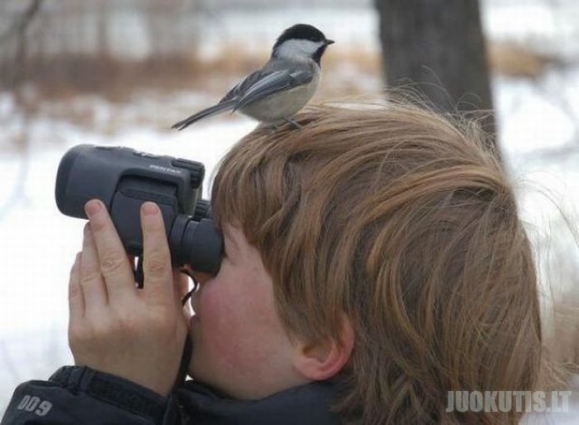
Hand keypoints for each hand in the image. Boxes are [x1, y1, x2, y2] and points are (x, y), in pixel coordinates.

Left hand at [68, 200, 188, 396]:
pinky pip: (75, 289)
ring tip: (89, 225)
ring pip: (90, 270)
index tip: (148, 208)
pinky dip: (77, 268)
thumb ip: (173, 294)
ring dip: (89, 243)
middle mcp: (126, 313)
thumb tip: (171, 262)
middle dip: (104, 226)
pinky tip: (82, 255)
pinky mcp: (77, 328)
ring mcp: (98, 320)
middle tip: (96, 205)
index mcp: (157, 313)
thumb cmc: (157, 362)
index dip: (152, 231)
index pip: (155, 262)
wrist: (125, 397)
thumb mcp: (178, 329)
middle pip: (114, 259)